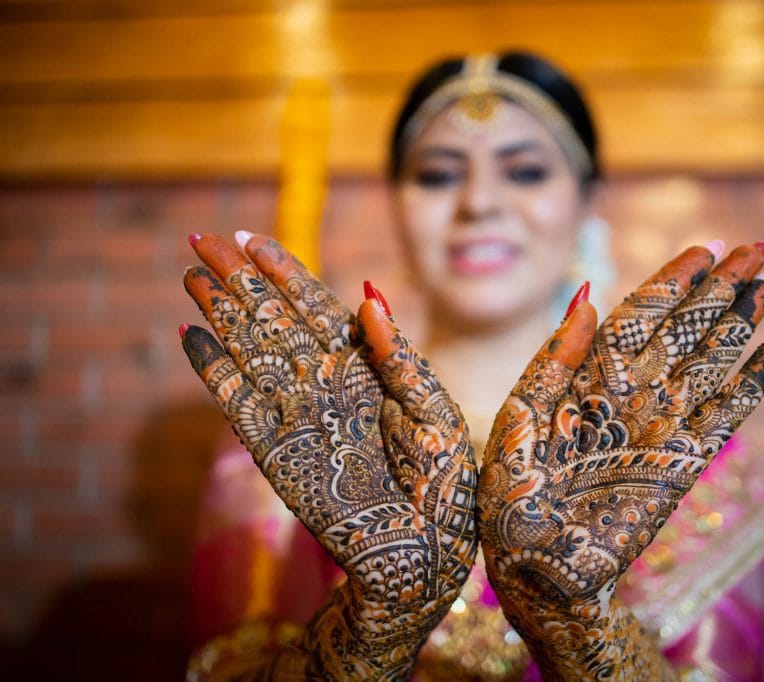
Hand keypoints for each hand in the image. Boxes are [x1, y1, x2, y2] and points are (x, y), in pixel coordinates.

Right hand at [181, 234, 475, 679]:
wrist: (425, 543)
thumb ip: (397, 354)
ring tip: (191, 274)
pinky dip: (212, 370)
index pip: (314, 305)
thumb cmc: (441, 473)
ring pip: (250, 349)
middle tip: (203, 238)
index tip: (252, 238)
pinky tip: (191, 336)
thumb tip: (367, 294)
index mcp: (364, 363)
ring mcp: (297, 411)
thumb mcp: (431, 406)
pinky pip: (236, 401)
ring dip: (220, 312)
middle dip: (239, 277)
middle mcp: (324, 379)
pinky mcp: (275, 449)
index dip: (283, 271)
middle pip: (272, 318)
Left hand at [477, 244, 763, 679]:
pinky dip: (748, 388)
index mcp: (587, 377)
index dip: (671, 281)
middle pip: (682, 330)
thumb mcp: (520, 416)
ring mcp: (659, 428)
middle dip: (718, 289)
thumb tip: (588, 295)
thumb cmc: (511, 494)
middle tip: (755, 248)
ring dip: (738, 326)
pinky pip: (723, 418)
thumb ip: (555, 358)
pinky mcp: (681, 466)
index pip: (639, 315)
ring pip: (708, 364)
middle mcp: (629, 395)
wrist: (534, 567)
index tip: (704, 247)